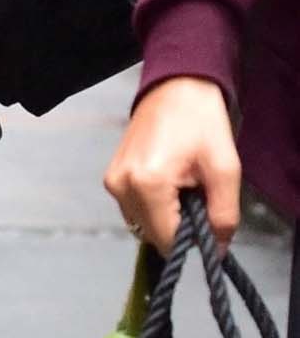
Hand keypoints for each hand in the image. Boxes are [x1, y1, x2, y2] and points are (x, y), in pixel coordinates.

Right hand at [103, 76, 241, 251]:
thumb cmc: (201, 121)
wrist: (176, 87)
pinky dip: (154, 206)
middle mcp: (122, 187)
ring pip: (144, 225)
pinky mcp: (112, 179)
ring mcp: (113, 183)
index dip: (193, 239)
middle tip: (196, 193)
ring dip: (166, 217)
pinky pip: (135, 210)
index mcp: (147, 184)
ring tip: (182, 185)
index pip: (168, 241)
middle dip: (179, 226)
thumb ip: (223, 215)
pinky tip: (168, 182)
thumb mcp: (225, 169)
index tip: (207, 217)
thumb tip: (217, 250)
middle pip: (153, 236)